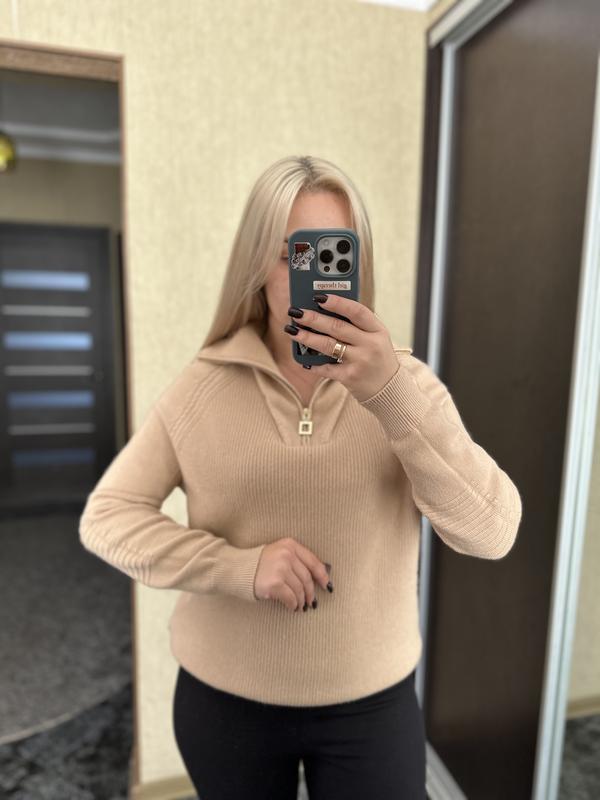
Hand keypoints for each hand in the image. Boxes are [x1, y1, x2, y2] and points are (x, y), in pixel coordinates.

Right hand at [254, 538, 331, 611]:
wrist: (238, 569)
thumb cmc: (260, 564)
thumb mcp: (279, 553)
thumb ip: (296, 561)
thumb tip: (318, 578)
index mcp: (290, 545)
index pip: (313, 562)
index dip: (322, 576)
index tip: (327, 586)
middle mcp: (287, 555)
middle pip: (307, 578)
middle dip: (311, 593)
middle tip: (311, 602)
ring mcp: (280, 569)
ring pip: (300, 590)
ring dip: (302, 601)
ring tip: (300, 606)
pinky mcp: (274, 584)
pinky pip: (291, 598)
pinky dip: (293, 605)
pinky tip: (292, 607)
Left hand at [284, 294, 400, 402]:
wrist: (389, 389)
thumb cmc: (377, 357)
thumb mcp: (375, 338)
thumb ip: (357, 325)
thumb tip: (324, 310)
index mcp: (378, 330)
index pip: (357, 311)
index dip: (338, 302)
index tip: (318, 296)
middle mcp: (371, 345)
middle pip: (337, 327)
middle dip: (313, 318)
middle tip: (296, 312)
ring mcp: (360, 362)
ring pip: (328, 345)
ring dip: (307, 337)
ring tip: (292, 331)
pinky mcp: (350, 377)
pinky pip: (327, 368)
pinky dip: (313, 364)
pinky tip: (303, 359)